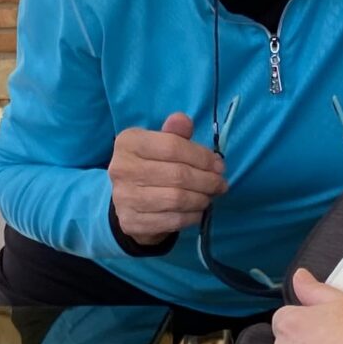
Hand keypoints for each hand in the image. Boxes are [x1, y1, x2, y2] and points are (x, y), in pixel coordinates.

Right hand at [108, 112, 226, 242]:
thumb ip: (175, 134)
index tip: (219, 166)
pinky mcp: (131, 222)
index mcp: (128, 142)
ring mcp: (124, 198)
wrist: (129, 202)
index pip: (173, 146)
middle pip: (178, 175)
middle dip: (207, 180)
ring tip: (210, 196)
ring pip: (177, 199)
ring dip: (201, 199)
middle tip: (220, 184)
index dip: (202, 157)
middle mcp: (121, 168)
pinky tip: (197, 211)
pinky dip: (192, 216)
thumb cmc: (152, 166)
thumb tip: (185, 121)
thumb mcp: (161, 144)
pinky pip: (172, 220)